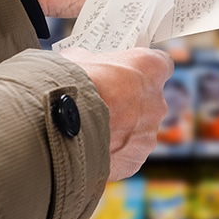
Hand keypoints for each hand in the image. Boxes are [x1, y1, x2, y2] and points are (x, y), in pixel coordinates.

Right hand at [59, 46, 173, 180]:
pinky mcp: (135, 160)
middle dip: (129, 102)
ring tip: (92, 128)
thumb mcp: (79, 59)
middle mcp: (157, 101)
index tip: (129, 72)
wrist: (58, 125)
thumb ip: (93, 62)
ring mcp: (148, 134)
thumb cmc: (72, 84)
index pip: (160, 64)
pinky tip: (90, 147)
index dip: (143, 69)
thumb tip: (83, 64)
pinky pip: (126, 154)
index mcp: (150, 68)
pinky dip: (112, 152)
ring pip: (138, 130)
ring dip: (121, 129)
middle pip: (149, 100)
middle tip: (104, 103)